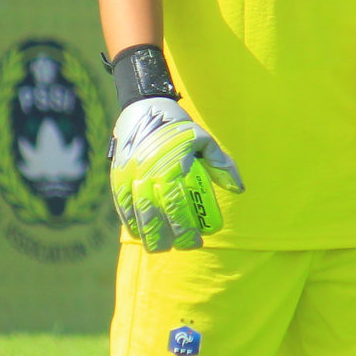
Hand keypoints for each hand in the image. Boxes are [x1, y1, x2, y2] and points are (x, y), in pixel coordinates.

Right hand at [109, 97, 242, 251]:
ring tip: (159, 247)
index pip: (178, 206)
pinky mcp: (117, 177)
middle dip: (169, 237)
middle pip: (157, 215)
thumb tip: (238, 189)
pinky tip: (139, 234)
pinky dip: (130, 222)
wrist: (145, 108)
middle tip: (182, 246)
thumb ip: (221, 164)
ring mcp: (129, 176)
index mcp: (171, 166)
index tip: (198, 240)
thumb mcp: (204, 140)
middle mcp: (148, 173)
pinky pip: (122, 205)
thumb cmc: (179, 128)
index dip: (187, 228)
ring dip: (148, 235)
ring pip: (137, 214)